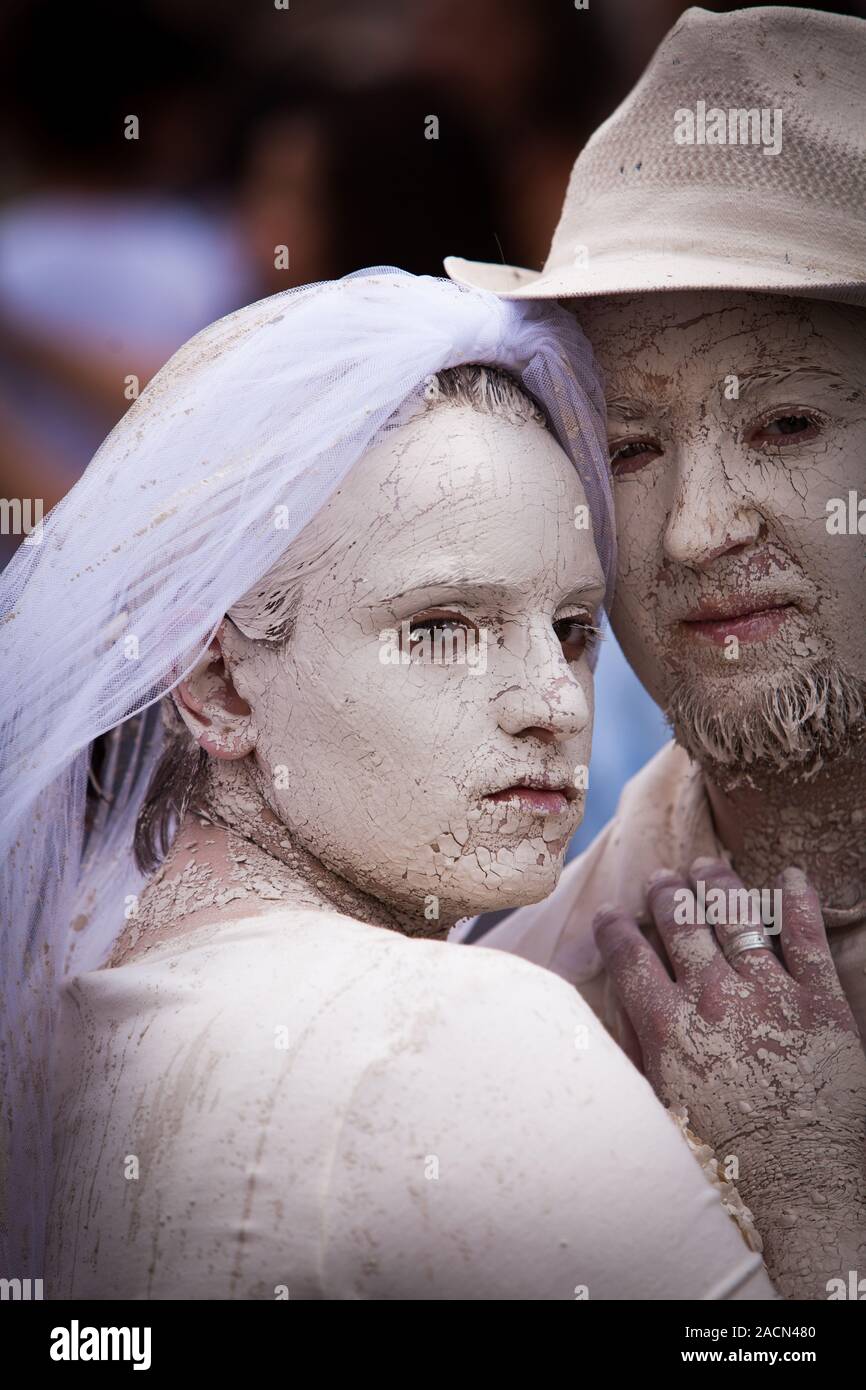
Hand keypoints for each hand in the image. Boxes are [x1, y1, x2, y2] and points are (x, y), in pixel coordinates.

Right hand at [592, 858, 865, 1298]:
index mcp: (668, 1027)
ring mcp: (770, 994)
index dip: (616, 929)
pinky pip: (807, 937)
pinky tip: (790, 876)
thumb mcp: (661, 1110)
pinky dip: (798, 900)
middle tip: (663, 879)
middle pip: (682, 925)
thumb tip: (623, 1012)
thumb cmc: (724, 1163)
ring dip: (718, 885)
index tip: (610, 914)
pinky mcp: (821, 1001)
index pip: (630, 957)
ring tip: (709, 867)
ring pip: (737, 918)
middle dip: (667, 895)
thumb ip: (641, 1054)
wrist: (802, 1189)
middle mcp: (713, 998)